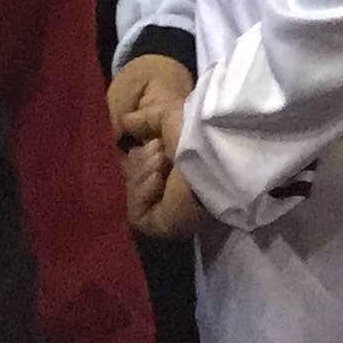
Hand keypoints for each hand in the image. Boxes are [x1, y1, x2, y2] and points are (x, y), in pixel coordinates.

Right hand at [107, 53, 210, 239]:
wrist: (216, 155)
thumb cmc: (200, 132)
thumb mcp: (171, 116)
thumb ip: (146, 119)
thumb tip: (125, 121)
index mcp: (179, 165)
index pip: (141, 166)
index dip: (139, 153)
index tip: (150, 139)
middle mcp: (175, 190)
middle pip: (133, 179)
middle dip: (140, 160)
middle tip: (158, 148)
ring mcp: (169, 210)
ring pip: (132, 194)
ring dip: (141, 172)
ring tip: (161, 159)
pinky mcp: (162, 226)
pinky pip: (136, 214)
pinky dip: (141, 192)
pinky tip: (157, 177)